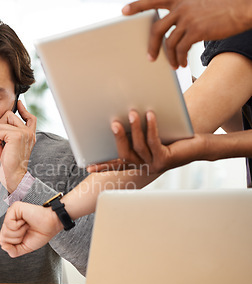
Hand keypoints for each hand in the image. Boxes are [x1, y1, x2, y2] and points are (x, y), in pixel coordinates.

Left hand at [0, 101, 36, 192]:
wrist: (15, 176)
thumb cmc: (11, 164)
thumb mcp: (13, 146)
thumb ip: (13, 134)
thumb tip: (6, 121)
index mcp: (30, 135)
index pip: (30, 117)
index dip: (23, 109)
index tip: (19, 103)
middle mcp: (29, 132)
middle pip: (9, 115)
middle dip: (0, 127)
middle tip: (3, 144)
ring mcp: (24, 132)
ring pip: (1, 122)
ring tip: (3, 148)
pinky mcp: (16, 135)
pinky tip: (2, 151)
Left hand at [0, 201, 62, 257]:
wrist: (51, 225)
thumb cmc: (41, 233)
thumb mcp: (25, 248)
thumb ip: (13, 251)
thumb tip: (4, 246)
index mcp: (11, 228)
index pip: (3, 241)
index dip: (15, 244)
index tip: (25, 237)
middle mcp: (10, 220)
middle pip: (3, 237)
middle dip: (17, 239)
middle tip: (26, 231)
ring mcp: (12, 213)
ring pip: (5, 231)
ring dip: (19, 232)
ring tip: (26, 226)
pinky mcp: (14, 208)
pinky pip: (8, 223)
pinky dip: (18, 226)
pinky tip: (25, 221)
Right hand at [87, 110, 205, 173]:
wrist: (199, 146)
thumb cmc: (173, 138)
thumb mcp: (152, 136)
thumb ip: (138, 134)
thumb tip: (125, 116)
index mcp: (138, 163)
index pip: (117, 164)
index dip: (103, 166)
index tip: (89, 166)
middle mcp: (144, 166)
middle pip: (124, 154)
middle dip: (118, 138)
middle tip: (114, 123)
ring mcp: (154, 164)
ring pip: (139, 146)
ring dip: (135, 128)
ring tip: (133, 113)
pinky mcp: (165, 159)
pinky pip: (154, 141)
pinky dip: (150, 127)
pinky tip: (150, 115)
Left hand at [123, 0, 251, 68]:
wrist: (243, 8)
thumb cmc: (223, 8)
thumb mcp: (200, 4)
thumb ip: (183, 13)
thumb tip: (170, 31)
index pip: (154, 0)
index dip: (138, 6)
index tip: (124, 11)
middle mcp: (182, 6)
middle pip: (157, 28)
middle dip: (151, 45)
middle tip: (149, 58)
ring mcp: (188, 18)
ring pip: (169, 42)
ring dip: (169, 57)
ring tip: (173, 66)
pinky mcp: (197, 30)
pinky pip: (180, 49)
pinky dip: (179, 59)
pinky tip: (182, 64)